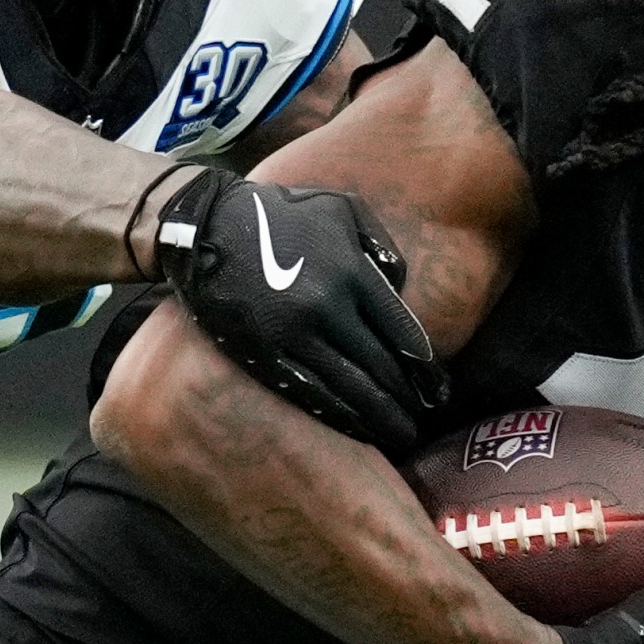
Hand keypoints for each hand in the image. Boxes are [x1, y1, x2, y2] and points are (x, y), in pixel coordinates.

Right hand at [153, 170, 444, 450]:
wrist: (205, 225)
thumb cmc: (279, 213)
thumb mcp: (339, 208)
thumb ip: (380, 243)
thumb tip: (402, 287)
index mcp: (352, 272)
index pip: (403, 333)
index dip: (425, 368)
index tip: (437, 389)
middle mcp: (327, 307)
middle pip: (381, 368)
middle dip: (407, 400)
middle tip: (422, 421)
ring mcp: (292, 334)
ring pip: (349, 389)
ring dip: (379, 417)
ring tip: (400, 436)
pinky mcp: (261, 353)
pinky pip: (308, 393)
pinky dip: (338, 417)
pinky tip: (357, 432)